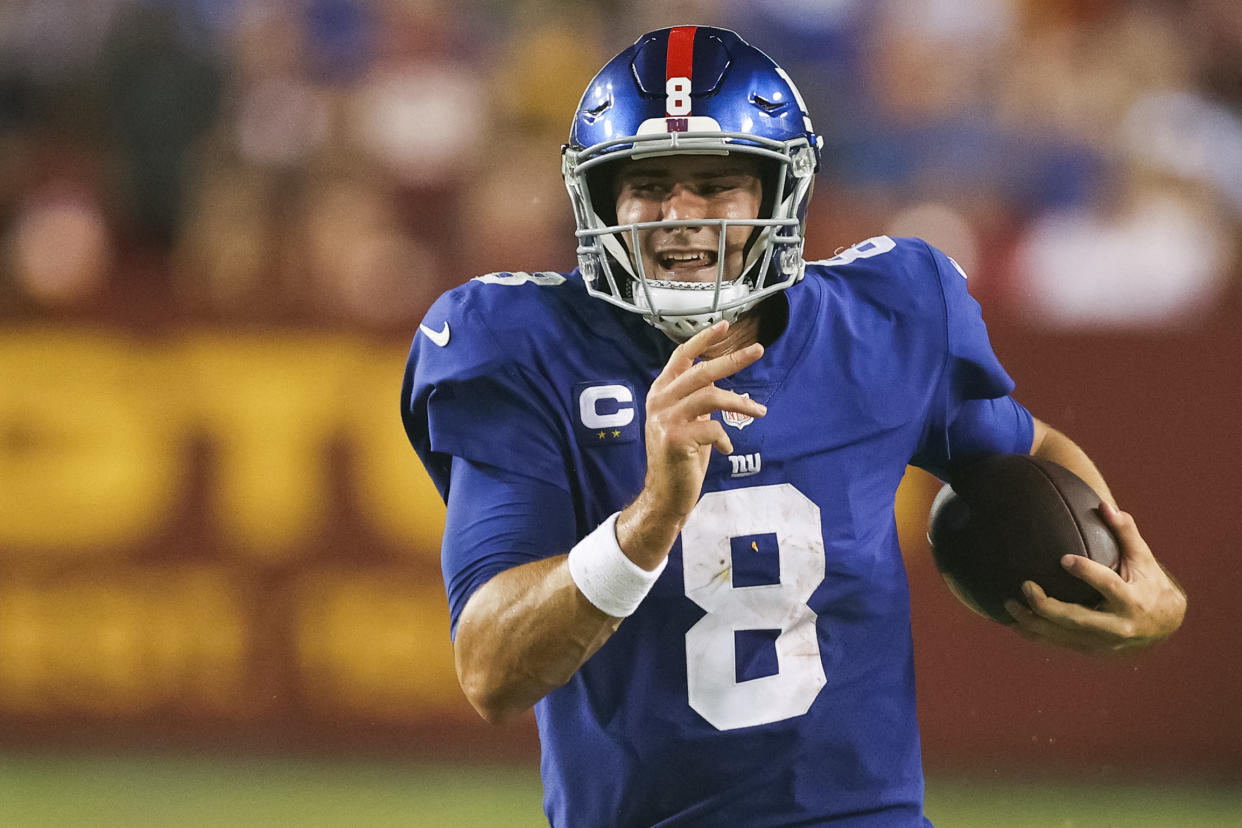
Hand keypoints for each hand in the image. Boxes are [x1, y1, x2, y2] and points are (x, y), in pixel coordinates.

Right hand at [616, 320, 766, 568]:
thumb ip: (698, 401)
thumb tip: (725, 383)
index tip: (725, 326)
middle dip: (732, 359)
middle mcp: (659, 401)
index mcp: (661, 392)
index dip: (704, 340)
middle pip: (701, 370)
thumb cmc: (680, 458)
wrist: (665, 494)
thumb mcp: (688, 422)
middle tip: (758, 351)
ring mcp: (665, 419)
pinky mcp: (674, 439)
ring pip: (710, 395)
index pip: (681, 356)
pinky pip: (712, 428)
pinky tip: (725, 449)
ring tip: (760, 411)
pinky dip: (725, 438)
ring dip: (740, 402)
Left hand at [1005, 502, 1186, 655]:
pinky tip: (1014, 623)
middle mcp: (1119, 625)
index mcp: (1133, 600)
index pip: (1108, 585)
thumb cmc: (1149, 582)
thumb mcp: (1143, 557)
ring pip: (1063, 636)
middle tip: (1025, 585)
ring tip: (1009, 603)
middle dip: (1047, 606)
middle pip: (1077, 619)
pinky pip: (1059, 644)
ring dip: (1032, 622)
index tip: (1063, 558)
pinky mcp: (1093, 650)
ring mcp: (1104, 642)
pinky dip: (1035, 635)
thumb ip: (1125, 531)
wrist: (1165, 624)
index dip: (1087, 572)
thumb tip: (1104, 504)